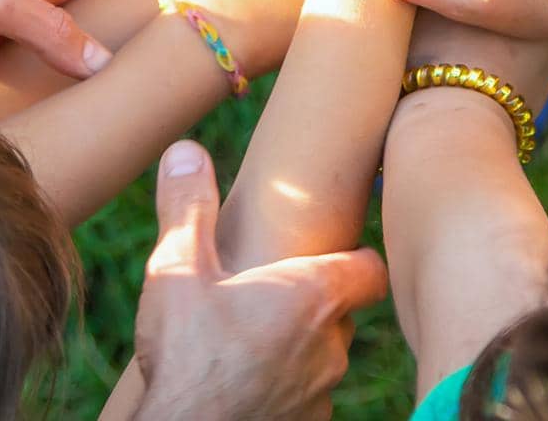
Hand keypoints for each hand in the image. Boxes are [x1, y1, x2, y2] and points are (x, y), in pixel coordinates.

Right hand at [133, 141, 387, 420]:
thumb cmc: (188, 355)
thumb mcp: (178, 270)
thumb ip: (188, 208)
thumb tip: (186, 151)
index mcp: (312, 295)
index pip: (370, 268)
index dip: (356, 259)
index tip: (337, 252)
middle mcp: (331, 346)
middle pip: (340, 314)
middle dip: (312, 306)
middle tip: (271, 296)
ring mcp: (321, 393)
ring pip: (321, 361)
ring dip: (296, 351)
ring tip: (251, 344)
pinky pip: (304, 401)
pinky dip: (282, 390)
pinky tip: (245, 386)